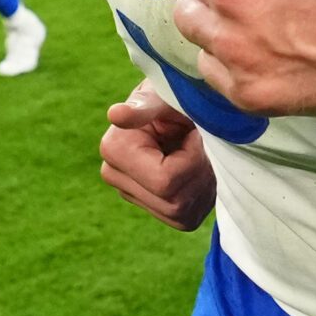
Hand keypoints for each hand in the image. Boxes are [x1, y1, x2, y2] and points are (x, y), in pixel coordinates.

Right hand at [99, 81, 214, 230]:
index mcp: (114, 150)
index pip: (165, 180)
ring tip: (200, 155)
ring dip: (202, 185)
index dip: (191, 158)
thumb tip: (115, 114)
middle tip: (202, 144)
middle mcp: (116, 178)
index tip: (192, 132)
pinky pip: (184, 219)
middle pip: (174, 200)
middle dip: (199, 173)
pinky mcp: (152, 208)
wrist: (181, 108)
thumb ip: (144, 106)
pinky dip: (200, 198)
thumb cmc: (175, 96)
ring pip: (181, 213)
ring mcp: (133, 196)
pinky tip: (198, 172)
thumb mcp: (165, 96)